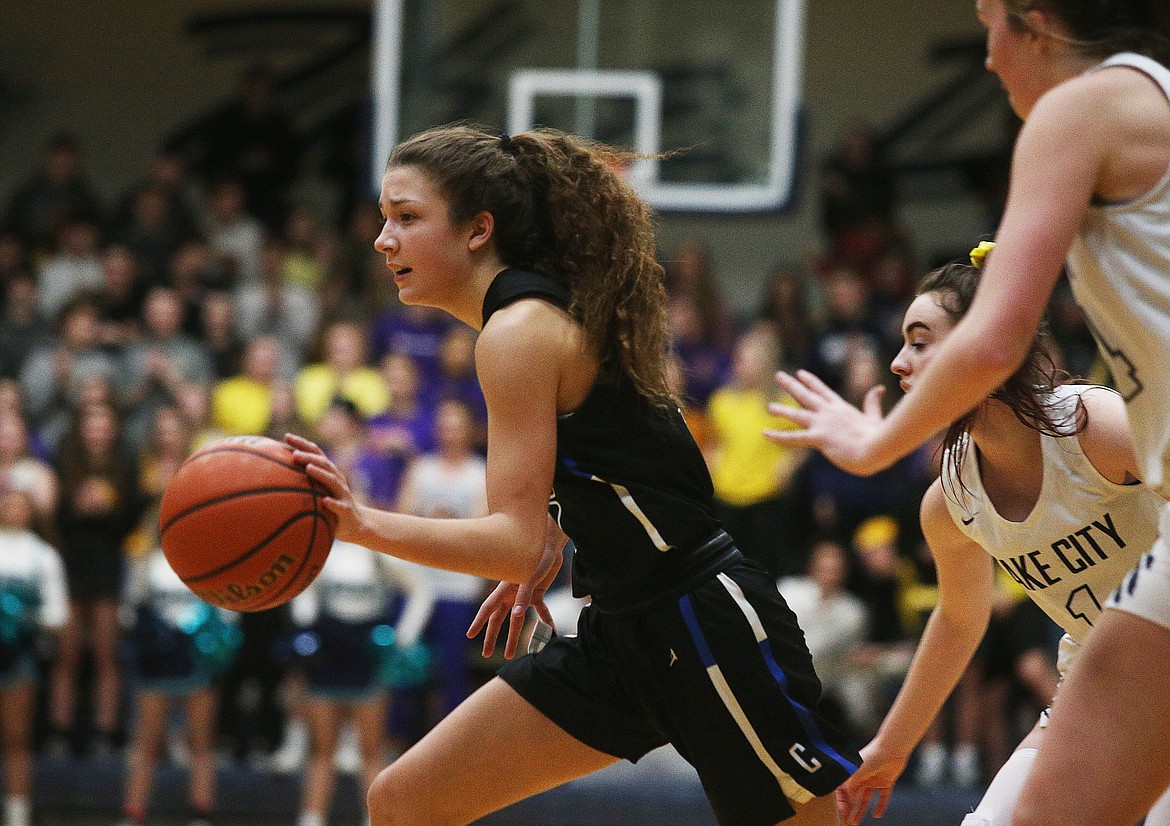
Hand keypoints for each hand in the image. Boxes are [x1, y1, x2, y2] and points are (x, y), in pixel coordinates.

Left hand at [285, 432, 360, 541]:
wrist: (355, 523)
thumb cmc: (330, 505)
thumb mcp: (317, 491)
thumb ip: (301, 481)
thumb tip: (271, 475)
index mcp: (328, 472)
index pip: (316, 453)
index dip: (303, 444)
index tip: (286, 436)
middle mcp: (337, 479)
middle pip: (324, 464)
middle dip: (310, 457)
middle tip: (294, 454)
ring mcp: (342, 494)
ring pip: (333, 481)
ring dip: (320, 474)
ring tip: (308, 469)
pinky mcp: (347, 510)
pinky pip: (340, 506)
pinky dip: (333, 503)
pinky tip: (325, 501)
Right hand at [466, 526, 563, 659]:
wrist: (549, 542)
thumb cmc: (534, 555)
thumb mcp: (528, 577)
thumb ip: (524, 596)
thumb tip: (518, 615)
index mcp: (504, 588)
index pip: (488, 608)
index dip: (478, 622)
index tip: (469, 635)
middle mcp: (511, 594)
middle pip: (499, 619)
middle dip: (492, 637)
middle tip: (487, 654)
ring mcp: (524, 594)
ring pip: (517, 619)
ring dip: (515, 635)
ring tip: (512, 653)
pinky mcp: (537, 592)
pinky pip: (540, 609)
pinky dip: (545, 619)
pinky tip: (550, 630)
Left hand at [764, 370, 887, 475]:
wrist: (879, 447)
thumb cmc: (880, 436)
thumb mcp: (875, 416)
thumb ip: (872, 402)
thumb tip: (878, 388)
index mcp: (841, 407)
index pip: (822, 390)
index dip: (810, 381)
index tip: (800, 373)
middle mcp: (829, 412)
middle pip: (806, 395)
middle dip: (791, 385)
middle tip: (779, 375)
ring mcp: (822, 424)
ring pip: (796, 414)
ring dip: (781, 410)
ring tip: (769, 407)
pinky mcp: (819, 437)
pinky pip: (794, 437)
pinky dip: (779, 436)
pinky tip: (765, 434)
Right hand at [835, 740, 908, 823]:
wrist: (891, 749)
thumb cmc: (871, 756)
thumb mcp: (855, 772)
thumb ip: (848, 787)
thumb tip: (844, 802)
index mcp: (851, 773)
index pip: (842, 791)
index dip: (841, 803)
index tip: (843, 813)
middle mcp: (861, 777)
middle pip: (852, 797)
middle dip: (848, 810)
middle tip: (845, 823)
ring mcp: (873, 780)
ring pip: (864, 799)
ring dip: (860, 811)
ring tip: (855, 823)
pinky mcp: (886, 782)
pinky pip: (882, 797)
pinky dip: (880, 806)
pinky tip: (877, 815)